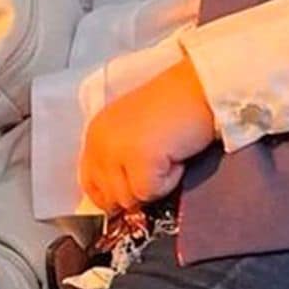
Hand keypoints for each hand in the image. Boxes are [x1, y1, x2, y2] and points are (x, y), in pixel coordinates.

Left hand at [78, 57, 215, 214]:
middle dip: (136, 189)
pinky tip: (174, 156)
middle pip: (109, 197)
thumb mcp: (132, 130)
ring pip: (129, 198)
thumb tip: (118, 200)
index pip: (89, 183)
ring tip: (166, 155)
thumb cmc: (175, 106)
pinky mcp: (139, 159)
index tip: (131, 191)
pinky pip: (151, 192)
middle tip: (156, 165)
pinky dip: (169, 180)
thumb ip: (117, 160)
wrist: (199, 88)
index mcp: (96, 133)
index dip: (111, 195)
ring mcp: (116, 150)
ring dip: (154, 184)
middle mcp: (99, 142)